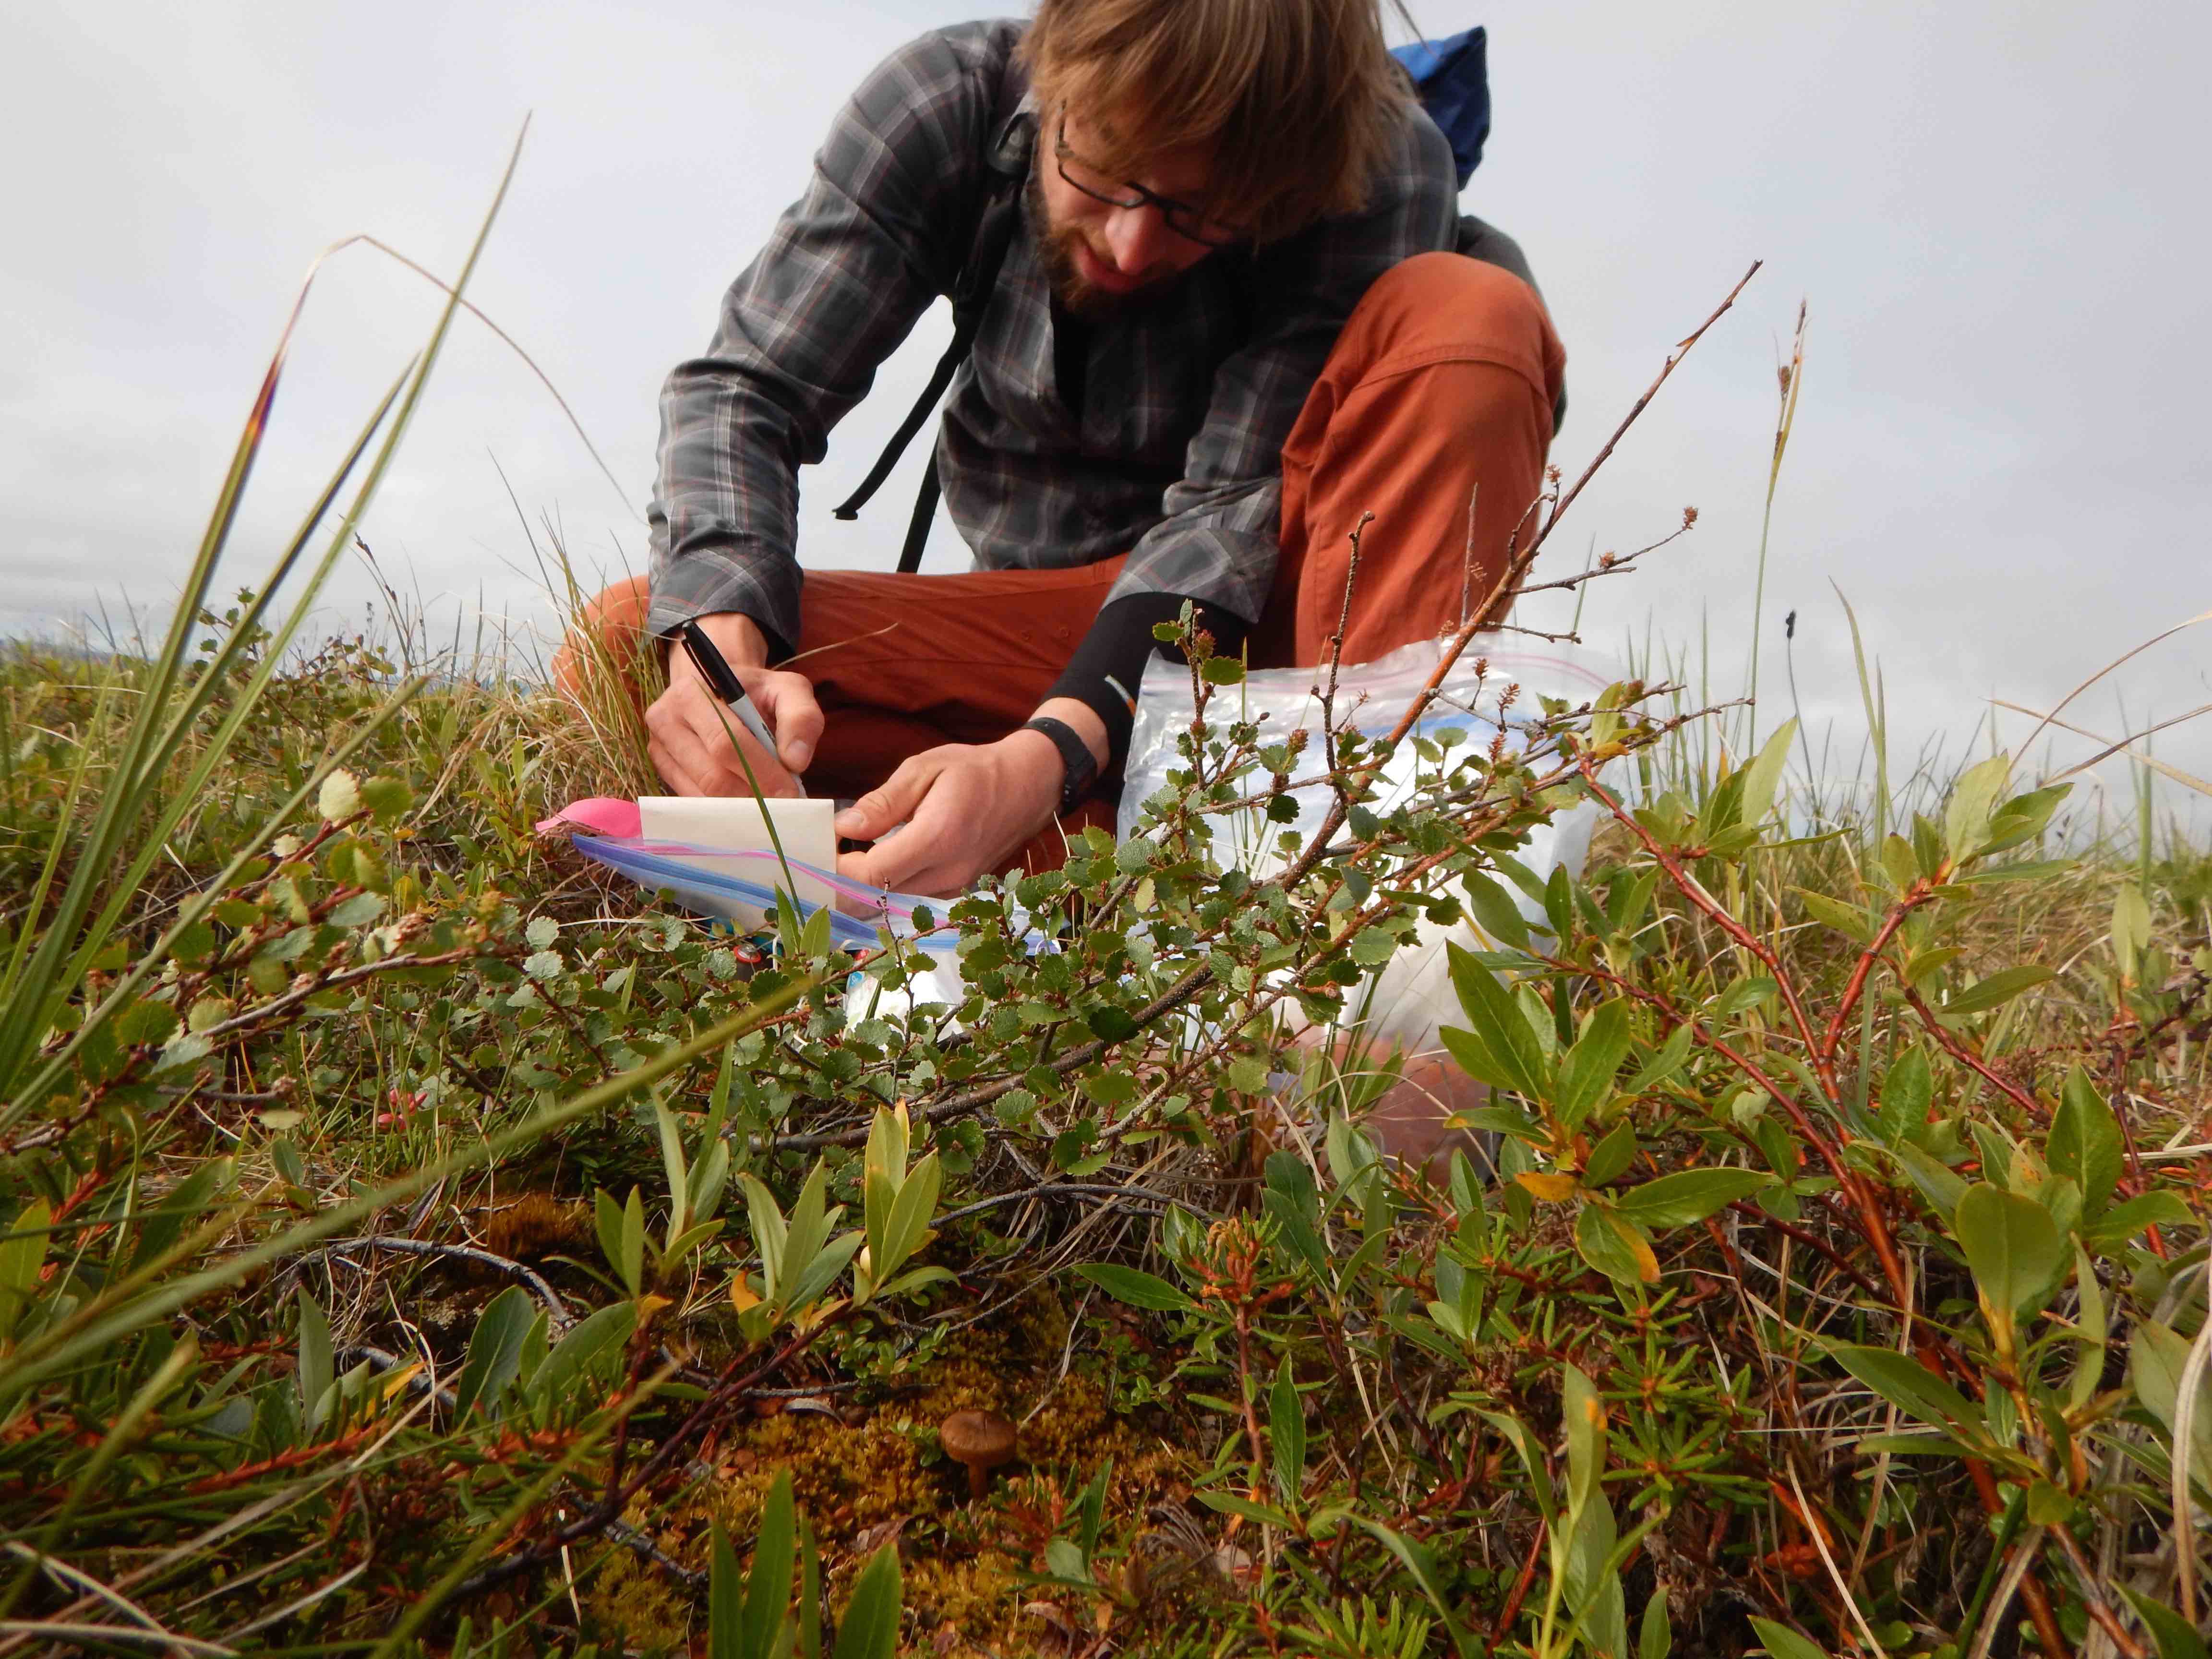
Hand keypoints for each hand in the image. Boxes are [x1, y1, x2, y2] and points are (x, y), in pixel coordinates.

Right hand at [645, 612, 821, 796]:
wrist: (718, 692)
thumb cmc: (754, 693)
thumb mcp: (787, 690)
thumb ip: (801, 717)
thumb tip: (796, 761)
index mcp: (692, 692)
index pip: (726, 741)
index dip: (760, 771)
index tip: (790, 791)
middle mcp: (665, 719)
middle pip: (711, 773)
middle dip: (752, 795)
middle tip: (782, 806)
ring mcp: (658, 748)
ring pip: (701, 793)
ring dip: (738, 807)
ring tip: (767, 806)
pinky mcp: (661, 770)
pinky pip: (692, 800)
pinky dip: (722, 810)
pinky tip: (744, 808)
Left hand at [834, 729, 1066, 896]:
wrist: (1027, 786)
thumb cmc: (974, 770)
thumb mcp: (924, 769)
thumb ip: (883, 802)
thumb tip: (844, 829)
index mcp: (937, 837)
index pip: (872, 876)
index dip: (837, 870)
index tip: (820, 848)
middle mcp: (947, 872)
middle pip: (876, 898)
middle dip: (842, 881)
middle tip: (824, 853)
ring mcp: (954, 887)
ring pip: (891, 903)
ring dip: (863, 886)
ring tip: (847, 854)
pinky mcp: (955, 891)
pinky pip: (910, 899)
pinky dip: (886, 887)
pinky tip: (876, 862)